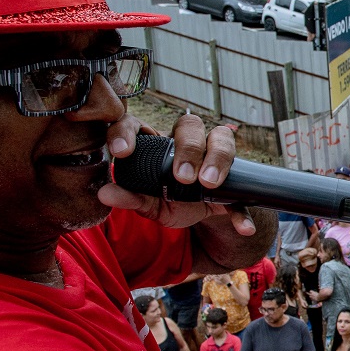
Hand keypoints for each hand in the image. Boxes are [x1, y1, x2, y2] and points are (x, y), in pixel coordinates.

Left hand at [98, 113, 256, 235]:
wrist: (200, 215)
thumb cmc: (168, 199)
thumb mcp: (147, 203)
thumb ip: (130, 198)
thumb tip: (105, 193)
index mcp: (157, 145)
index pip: (139, 123)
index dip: (128, 131)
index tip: (123, 151)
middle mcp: (187, 141)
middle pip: (190, 125)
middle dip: (188, 149)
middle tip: (182, 176)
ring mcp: (214, 154)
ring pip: (222, 139)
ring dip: (218, 159)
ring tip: (208, 184)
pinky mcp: (235, 178)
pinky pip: (244, 187)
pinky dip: (242, 209)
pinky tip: (242, 227)